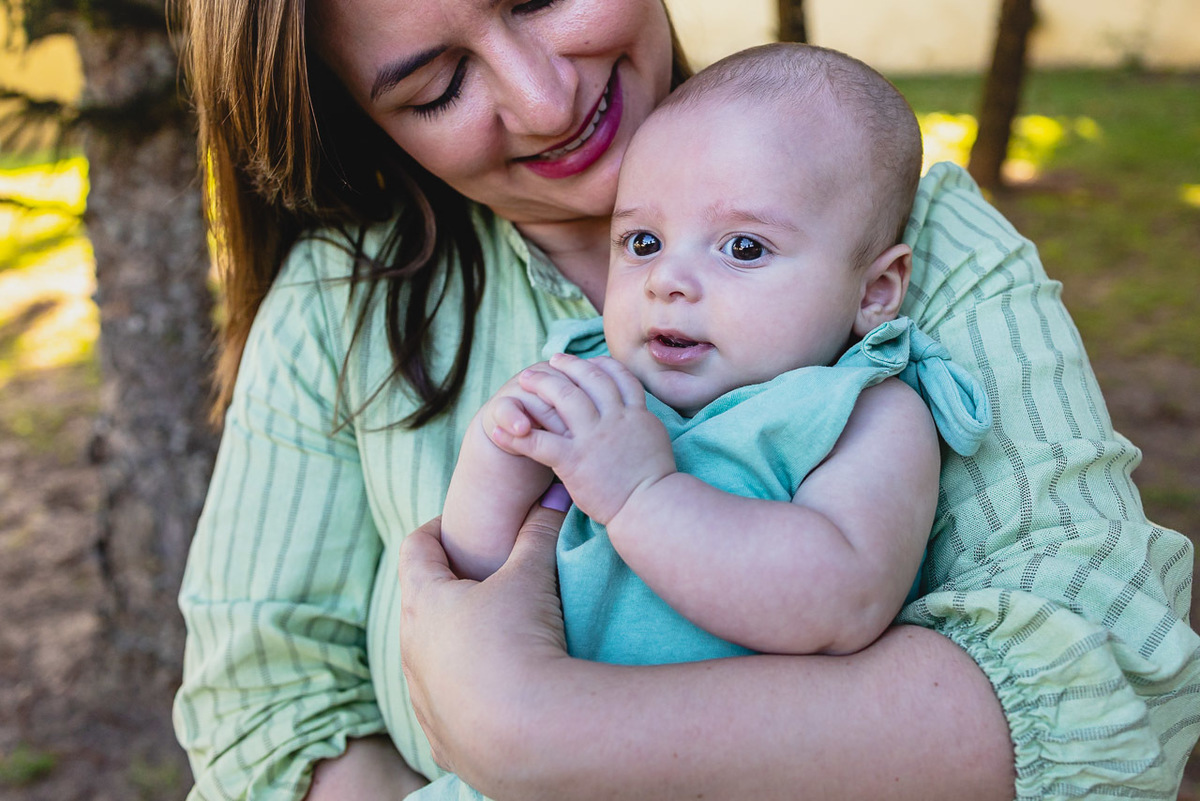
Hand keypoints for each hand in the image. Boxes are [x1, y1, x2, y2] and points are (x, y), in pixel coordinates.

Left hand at [397, 505, 567, 780]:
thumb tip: (555, 495)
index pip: (415, 549)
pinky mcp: (442, 741)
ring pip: (428, 661)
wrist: (527, 736)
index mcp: (424, 603)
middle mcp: (411, 652)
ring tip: (493, 639)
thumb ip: (540, 532)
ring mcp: (423, 701)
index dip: (435, 530)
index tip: (457, 525)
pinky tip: (496, 695)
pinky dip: (465, 695)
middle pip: (418, 606)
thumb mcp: (532, 577)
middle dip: (447, 589)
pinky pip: (447, 709)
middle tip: (482, 579)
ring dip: (453, 645)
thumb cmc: (519, 642)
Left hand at [493, 353, 675, 524]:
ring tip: (525, 378)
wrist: (651, 507)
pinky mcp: (573, 461)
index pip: (618, 376)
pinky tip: (497, 432)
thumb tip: (636, 413)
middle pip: (588, 378)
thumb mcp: (655, 439)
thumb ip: (640, 421)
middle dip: (567, 366)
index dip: (601, 364)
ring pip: (564, 398)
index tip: (588, 360)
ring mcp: (593, 438)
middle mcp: (614, 419)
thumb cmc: (656, 482)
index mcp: (635, 413)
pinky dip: (515, 437)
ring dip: (542, 384)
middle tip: (551, 361)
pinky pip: (539, 443)